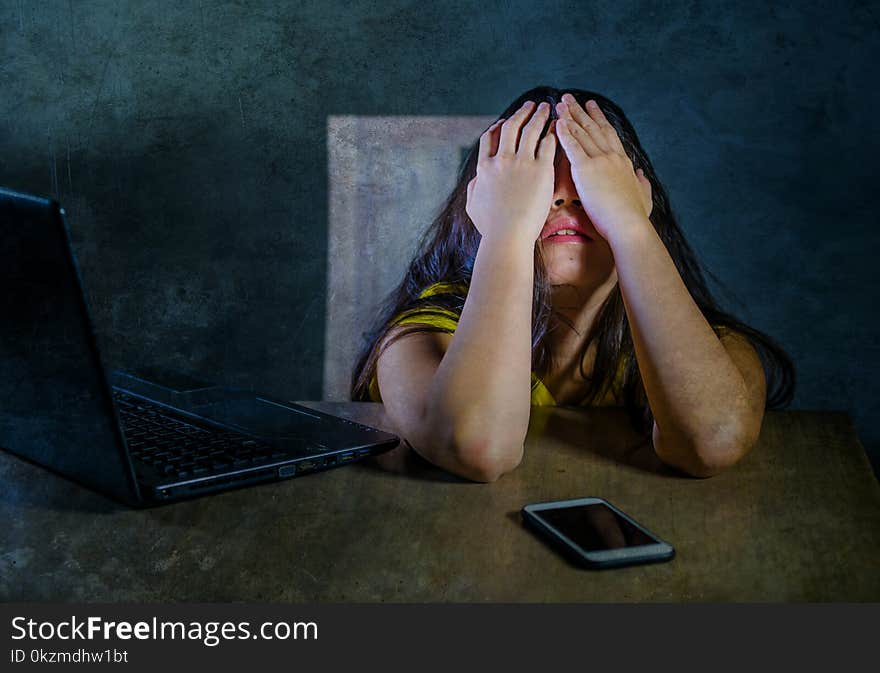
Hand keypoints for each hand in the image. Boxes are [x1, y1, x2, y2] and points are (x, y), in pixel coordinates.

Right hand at [466, 100, 556, 244]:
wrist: (508, 236)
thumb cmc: (491, 228)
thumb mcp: (473, 206)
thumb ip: (474, 188)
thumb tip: (476, 180)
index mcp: (484, 168)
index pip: (489, 138)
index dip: (498, 126)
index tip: (505, 121)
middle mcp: (501, 160)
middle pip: (511, 127)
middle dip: (521, 113)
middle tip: (531, 106)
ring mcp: (521, 163)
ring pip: (530, 130)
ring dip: (539, 116)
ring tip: (548, 108)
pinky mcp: (540, 170)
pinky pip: (548, 144)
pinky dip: (553, 132)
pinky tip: (559, 128)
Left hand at [554, 94, 652, 242]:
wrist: (628, 225)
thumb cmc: (634, 216)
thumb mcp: (643, 195)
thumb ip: (642, 182)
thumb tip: (641, 174)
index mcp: (623, 162)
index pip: (608, 134)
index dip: (598, 119)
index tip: (591, 107)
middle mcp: (612, 156)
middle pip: (593, 128)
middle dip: (580, 111)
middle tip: (570, 98)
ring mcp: (600, 161)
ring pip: (582, 133)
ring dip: (570, 116)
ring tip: (560, 103)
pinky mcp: (586, 169)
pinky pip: (573, 146)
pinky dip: (564, 133)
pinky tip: (557, 121)